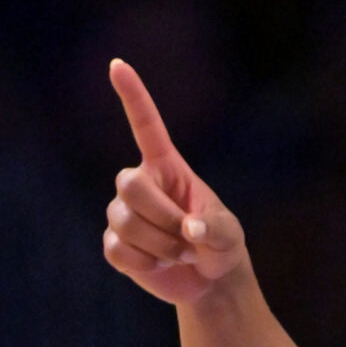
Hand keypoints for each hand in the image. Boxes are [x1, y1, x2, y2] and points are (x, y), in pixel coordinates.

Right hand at [101, 59, 247, 303]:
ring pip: (123, 221)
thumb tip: (191, 229)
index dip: (133, 97)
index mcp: (168, 168)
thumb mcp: (229, 235)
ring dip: (160, 246)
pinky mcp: (116, 244)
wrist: (211, 282)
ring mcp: (124, 213)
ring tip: (181, 254)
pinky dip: (145, 264)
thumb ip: (215, 229)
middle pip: (128, 185)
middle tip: (188, 239)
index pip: (146, 127)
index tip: (118, 64)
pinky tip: (159, 265)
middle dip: (161, 217)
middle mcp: (142, 184)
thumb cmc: (221, 246)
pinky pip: (118, 250)